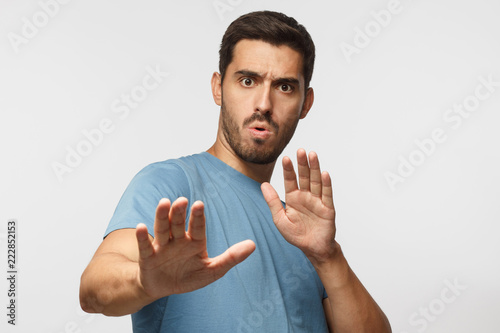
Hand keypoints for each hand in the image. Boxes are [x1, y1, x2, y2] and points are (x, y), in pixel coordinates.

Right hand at [135, 197, 254, 298]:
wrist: (163, 288)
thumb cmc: (188, 276)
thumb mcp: (212, 270)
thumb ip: (231, 257)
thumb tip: (253, 245)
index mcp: (194, 242)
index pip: (197, 227)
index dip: (198, 217)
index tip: (200, 204)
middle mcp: (178, 240)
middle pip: (179, 224)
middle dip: (180, 212)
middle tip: (182, 200)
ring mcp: (162, 247)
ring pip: (162, 229)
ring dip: (162, 216)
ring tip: (163, 203)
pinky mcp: (148, 257)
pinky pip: (145, 246)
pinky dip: (142, 237)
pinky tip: (140, 226)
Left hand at [261, 149, 336, 264]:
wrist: (313, 249)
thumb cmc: (296, 235)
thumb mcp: (280, 218)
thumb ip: (272, 201)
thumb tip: (263, 185)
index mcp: (293, 198)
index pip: (290, 180)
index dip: (288, 169)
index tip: (285, 158)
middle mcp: (306, 196)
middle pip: (304, 176)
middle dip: (302, 164)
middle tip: (300, 150)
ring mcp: (317, 201)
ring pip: (316, 181)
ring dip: (314, 168)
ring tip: (312, 155)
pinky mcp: (328, 208)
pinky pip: (327, 194)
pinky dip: (326, 184)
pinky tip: (324, 173)